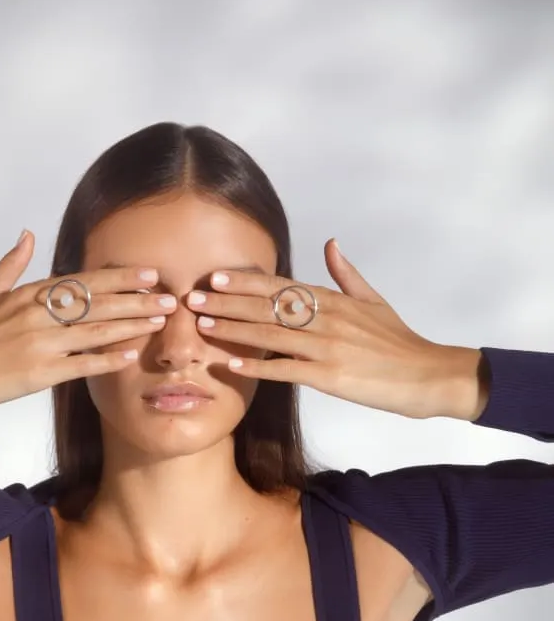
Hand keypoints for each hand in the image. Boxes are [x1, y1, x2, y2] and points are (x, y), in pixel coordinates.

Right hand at [0, 231, 171, 415]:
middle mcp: (37, 314)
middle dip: (138, 299)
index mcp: (27, 294)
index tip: (148, 273)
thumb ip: (10, 265)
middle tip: (170, 296)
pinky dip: (107, 359)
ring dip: (132, 325)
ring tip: (161, 321)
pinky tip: (131, 355)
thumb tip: (26, 234)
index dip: (119, 276)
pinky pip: (81, 365)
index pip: (83, 280)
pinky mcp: (37, 373)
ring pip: (97, 331)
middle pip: (98, 302)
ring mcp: (39, 343)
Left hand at [188, 238, 472, 420]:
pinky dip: (259, 368)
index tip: (216, 275)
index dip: (245, 280)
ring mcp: (328, 347)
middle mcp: (326, 318)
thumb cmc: (398, 341)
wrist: (427, 374)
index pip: (281, 286)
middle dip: (227, 300)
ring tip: (203, 325)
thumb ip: (346, 274)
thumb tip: (330, 243)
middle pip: (268, 306)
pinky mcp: (331, 376)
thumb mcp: (374, 300)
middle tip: (193, 296)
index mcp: (334, 300)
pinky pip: (287, 370)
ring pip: (271, 334)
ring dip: (234, 329)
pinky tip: (233, 367)